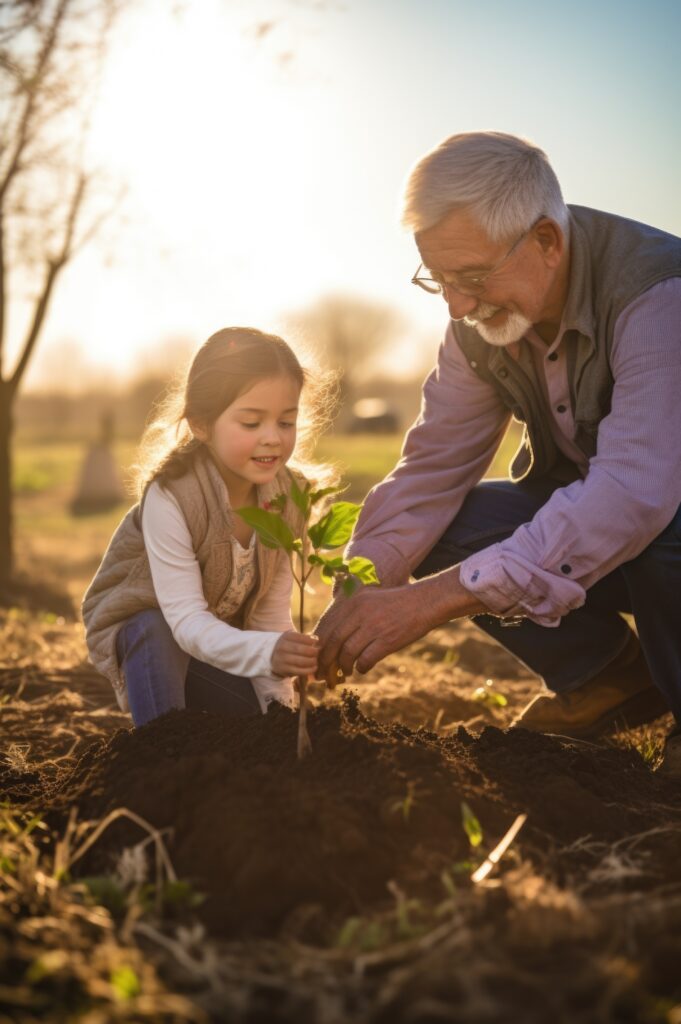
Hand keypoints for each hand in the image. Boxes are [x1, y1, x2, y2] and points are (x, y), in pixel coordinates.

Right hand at [271, 631, 319, 677]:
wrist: (273, 657)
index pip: (298, 637)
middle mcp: (282, 647)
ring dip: (311, 661)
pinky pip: (299, 671)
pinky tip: (314, 667)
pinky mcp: (284, 670)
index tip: (316, 641)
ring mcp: (282, 659)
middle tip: (317, 652)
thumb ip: (304, 638)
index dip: (309, 640)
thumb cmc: (289, 646)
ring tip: (315, 660)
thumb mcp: (293, 638)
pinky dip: (309, 670)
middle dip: (311, 651)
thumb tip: (317, 640)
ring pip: (300, 661)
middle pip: (299, 649)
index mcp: (285, 637)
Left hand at [315, 583, 434, 678]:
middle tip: (323, 672)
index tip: (316, 659)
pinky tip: (363, 668)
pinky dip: (362, 668)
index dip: (319, 647)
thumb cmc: (394, 604)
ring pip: (347, 653)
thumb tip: (330, 640)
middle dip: (325, 661)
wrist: (423, 602)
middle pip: (333, 642)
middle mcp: (360, 613)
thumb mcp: (368, 600)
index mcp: (352, 603)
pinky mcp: (387, 640)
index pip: (327, 628)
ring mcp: (373, 627)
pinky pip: (366, 660)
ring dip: (343, 666)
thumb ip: (350, 615)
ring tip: (345, 671)